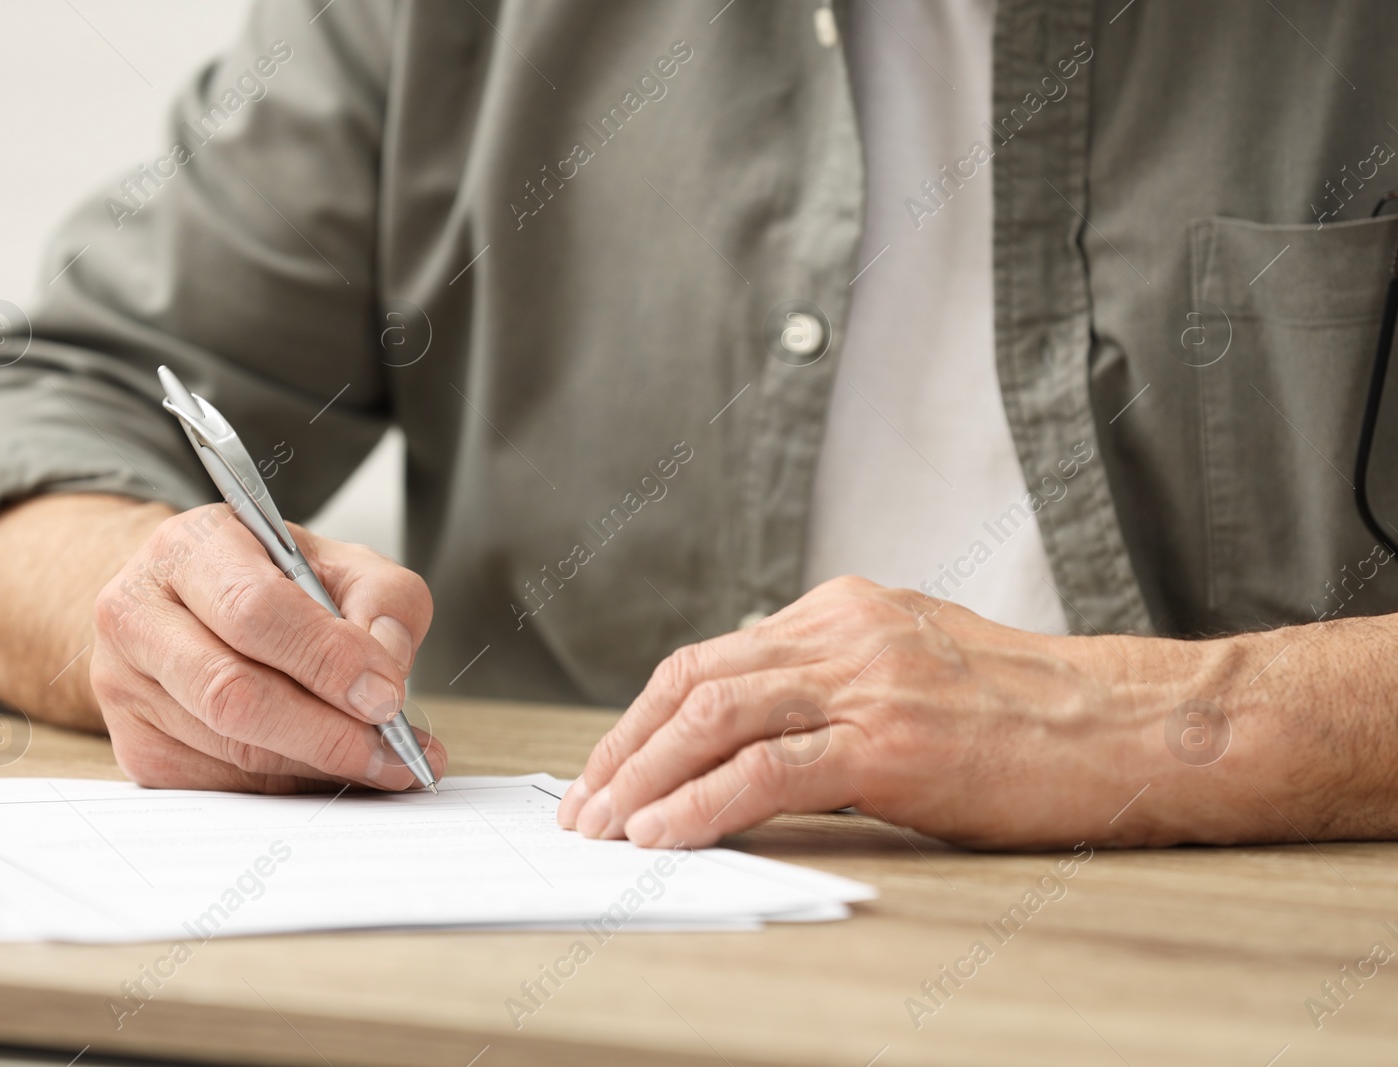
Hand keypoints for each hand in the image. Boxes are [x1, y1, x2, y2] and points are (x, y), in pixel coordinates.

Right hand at [89, 504, 445, 791]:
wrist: (191, 605)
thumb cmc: (272, 581)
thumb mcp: (339, 562)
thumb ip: (383, 599)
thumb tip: (386, 673)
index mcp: (190, 549)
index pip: (254, 611)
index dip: (327, 660)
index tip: (386, 695)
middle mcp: (138, 615)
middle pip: (233, 693)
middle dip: (328, 731)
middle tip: (394, 750)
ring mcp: (125, 687)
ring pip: (233, 750)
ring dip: (319, 765)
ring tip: (382, 762)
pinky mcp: (137, 748)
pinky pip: (225, 783)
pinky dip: (291, 783)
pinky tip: (329, 766)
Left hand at [556, 576, 1200, 850]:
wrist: (1127, 726)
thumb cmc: (1028, 710)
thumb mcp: (916, 664)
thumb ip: (836, 678)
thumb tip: (758, 723)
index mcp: (842, 609)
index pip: (712, 657)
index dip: (647, 717)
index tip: (612, 766)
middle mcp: (842, 631)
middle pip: (695, 680)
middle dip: (625, 748)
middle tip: (583, 806)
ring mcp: (866, 682)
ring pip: (716, 717)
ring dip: (644, 776)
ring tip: (603, 827)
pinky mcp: (891, 743)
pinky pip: (767, 770)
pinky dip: (700, 803)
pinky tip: (662, 834)